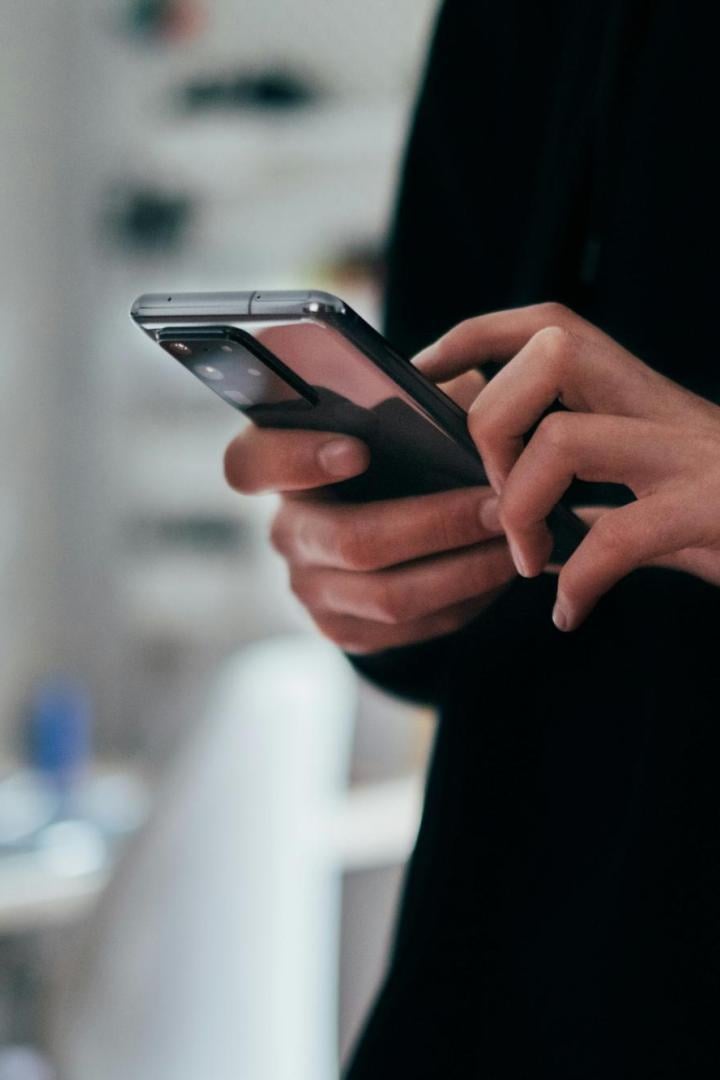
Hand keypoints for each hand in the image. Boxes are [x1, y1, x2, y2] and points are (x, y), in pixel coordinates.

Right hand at [223, 371, 514, 653]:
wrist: (394, 513)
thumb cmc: (400, 447)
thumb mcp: (404, 410)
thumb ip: (419, 399)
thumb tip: (465, 404)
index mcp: (279, 463)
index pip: (251, 463)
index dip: (297, 460)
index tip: (358, 449)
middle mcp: (286, 530)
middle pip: (349, 541)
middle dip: (436, 524)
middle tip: (499, 505)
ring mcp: (310, 587)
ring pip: (388, 596)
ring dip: (464, 569)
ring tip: (516, 540)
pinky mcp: (344, 629)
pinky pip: (409, 628)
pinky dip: (464, 600)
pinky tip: (499, 571)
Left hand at [415, 302, 719, 631]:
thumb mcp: (664, 500)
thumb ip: (605, 502)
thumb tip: (543, 526)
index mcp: (644, 401)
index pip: (551, 325)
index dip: (478, 334)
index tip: (426, 371)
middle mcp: (668, 412)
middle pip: (550, 354)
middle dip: (491, 424)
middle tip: (494, 499)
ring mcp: (694, 457)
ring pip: (566, 439)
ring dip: (522, 507)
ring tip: (528, 560)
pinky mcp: (713, 511)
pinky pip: (618, 537)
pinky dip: (579, 582)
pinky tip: (571, 612)